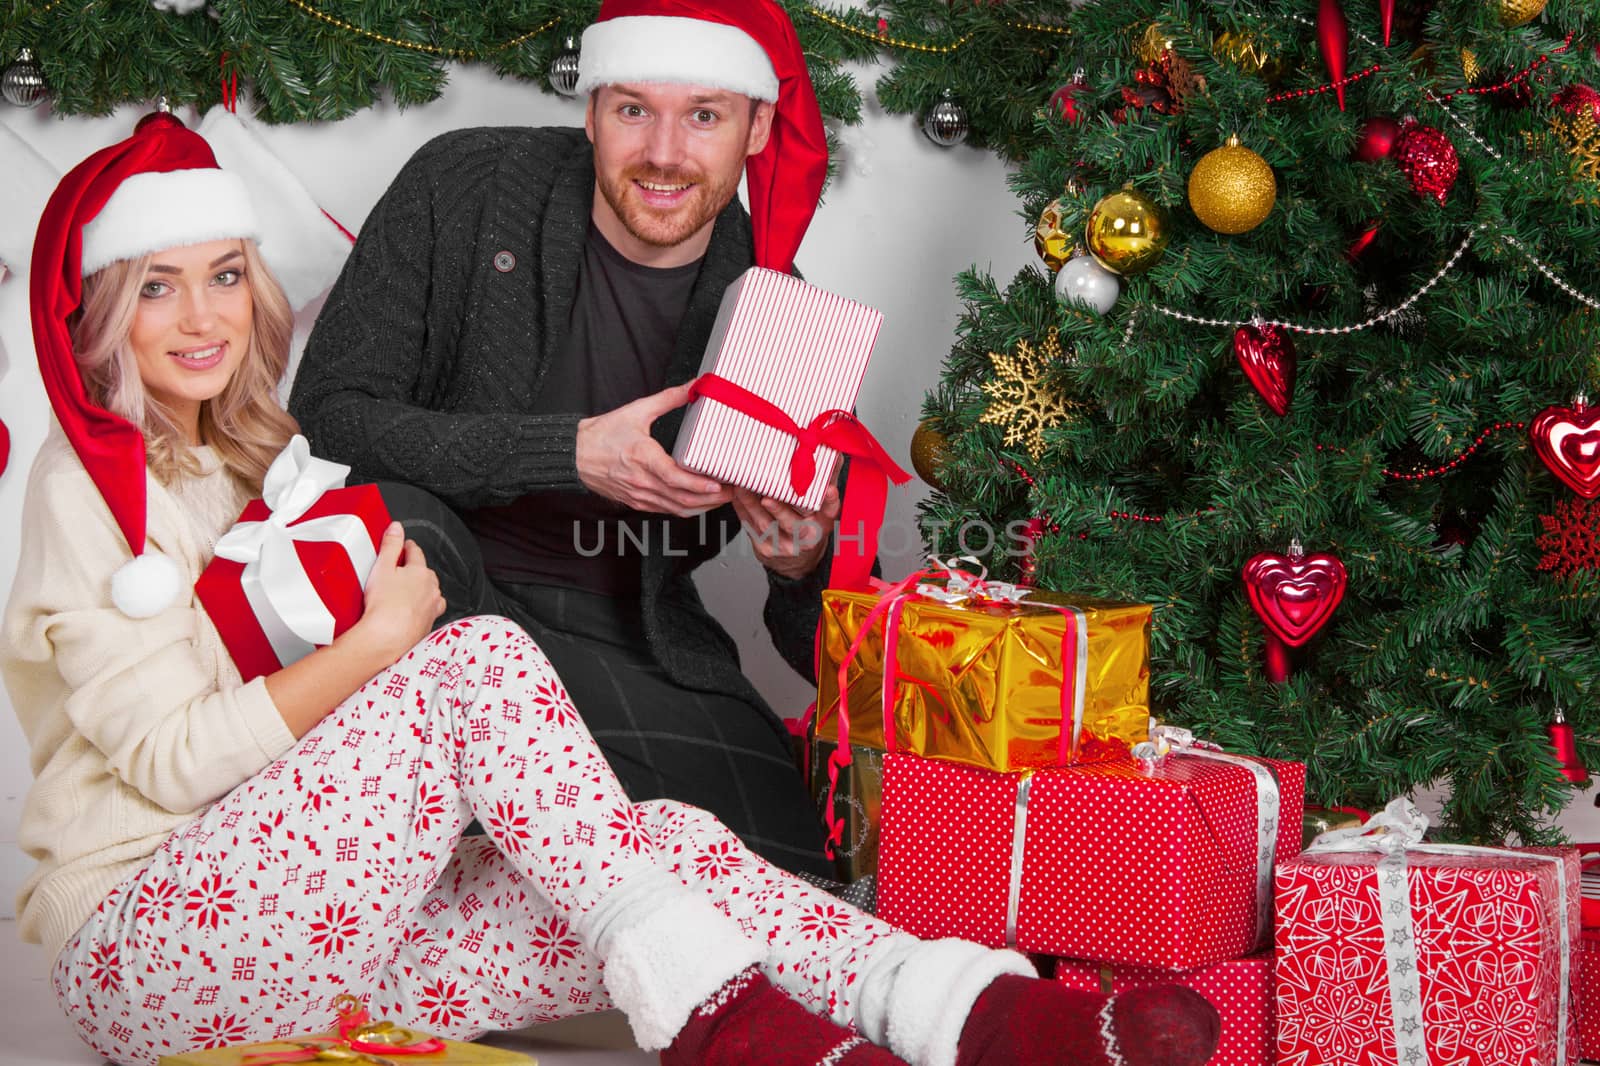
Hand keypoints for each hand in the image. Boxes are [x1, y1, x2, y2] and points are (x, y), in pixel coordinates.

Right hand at [347, 522, 445, 664]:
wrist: (387, 637)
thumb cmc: (384, 605)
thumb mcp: (382, 567)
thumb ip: (390, 545)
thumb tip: (396, 527)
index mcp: (421, 572)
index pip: (416, 553)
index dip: (408, 547)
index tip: (406, 545)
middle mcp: (432, 589)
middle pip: (425, 573)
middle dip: (416, 569)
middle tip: (401, 569)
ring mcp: (432, 608)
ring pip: (431, 593)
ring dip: (422, 590)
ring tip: (407, 591)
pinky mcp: (428, 625)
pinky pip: (428, 612)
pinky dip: (422, 608)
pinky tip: (411, 611)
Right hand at [576, 384, 733, 516]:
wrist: (575, 456)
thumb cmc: (602, 434)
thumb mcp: (636, 411)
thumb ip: (668, 399)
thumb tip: (694, 386)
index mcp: (642, 457)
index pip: (674, 478)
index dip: (698, 485)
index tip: (717, 485)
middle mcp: (642, 481)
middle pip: (682, 498)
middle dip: (711, 499)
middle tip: (733, 492)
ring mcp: (640, 495)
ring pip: (677, 509)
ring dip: (702, 506)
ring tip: (723, 498)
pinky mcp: (637, 502)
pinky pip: (667, 511)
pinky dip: (686, 509)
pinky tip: (700, 503)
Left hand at [732, 484, 840, 580]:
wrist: (797, 556)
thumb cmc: (808, 523)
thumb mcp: (822, 506)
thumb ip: (827, 479)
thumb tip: (834, 451)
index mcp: (822, 524)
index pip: (830, 512)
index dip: (830, 502)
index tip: (830, 489)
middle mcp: (805, 537)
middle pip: (792, 524)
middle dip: (778, 509)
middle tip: (767, 495)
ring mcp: (783, 545)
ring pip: (766, 524)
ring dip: (751, 504)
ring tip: (742, 486)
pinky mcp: (764, 548)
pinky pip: (750, 527)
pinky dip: (741, 509)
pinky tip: (736, 495)